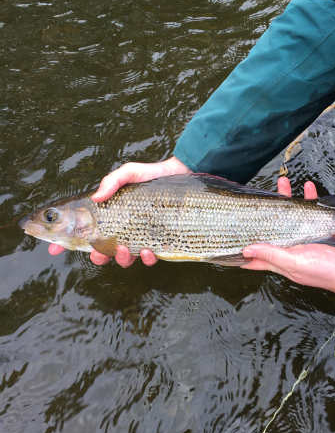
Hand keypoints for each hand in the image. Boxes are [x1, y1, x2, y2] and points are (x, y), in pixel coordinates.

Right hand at [48, 156, 190, 266]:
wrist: (182, 176)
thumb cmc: (152, 175)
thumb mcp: (129, 173)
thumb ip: (112, 181)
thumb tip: (96, 197)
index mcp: (109, 215)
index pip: (83, 231)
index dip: (66, 242)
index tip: (54, 249)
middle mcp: (122, 228)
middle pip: (102, 251)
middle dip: (97, 256)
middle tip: (98, 253)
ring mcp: (140, 236)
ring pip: (124, 259)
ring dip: (121, 259)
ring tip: (126, 250)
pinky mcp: (158, 241)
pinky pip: (149, 258)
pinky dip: (147, 258)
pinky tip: (149, 250)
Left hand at [242, 177, 334, 301]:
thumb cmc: (326, 271)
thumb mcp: (295, 262)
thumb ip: (271, 254)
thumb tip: (246, 250)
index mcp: (282, 261)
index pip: (256, 257)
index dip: (243, 249)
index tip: (230, 237)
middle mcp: (292, 251)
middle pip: (273, 230)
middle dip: (265, 213)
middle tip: (259, 196)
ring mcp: (306, 241)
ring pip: (292, 218)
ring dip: (288, 201)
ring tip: (283, 183)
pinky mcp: (321, 232)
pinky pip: (312, 214)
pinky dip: (311, 201)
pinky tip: (309, 188)